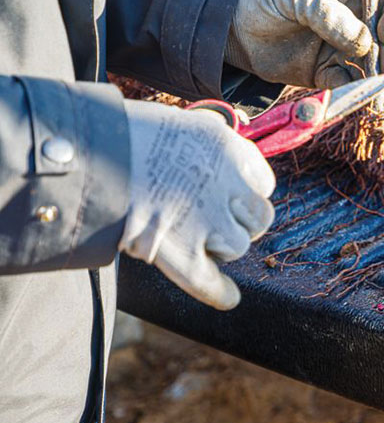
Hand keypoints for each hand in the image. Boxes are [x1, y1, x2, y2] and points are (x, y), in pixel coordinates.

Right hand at [119, 100, 275, 309]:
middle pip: (258, 217)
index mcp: (226, 148)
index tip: (231, 197)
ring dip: (222, 247)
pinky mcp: (181, 253)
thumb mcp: (179, 125)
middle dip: (242, 222)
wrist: (82, 152)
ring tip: (192, 236)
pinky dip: (220, 292)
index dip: (245, 193)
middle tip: (214, 220)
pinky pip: (210, 282)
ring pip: (237, 246)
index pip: (262, 182)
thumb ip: (205, 143)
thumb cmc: (122, 134)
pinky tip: (229, 297)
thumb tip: (215, 154)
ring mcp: (206, 221)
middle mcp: (225, 184)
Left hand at [225, 0, 383, 88]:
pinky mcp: (329, 75)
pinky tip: (346, 100)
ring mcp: (345, 51)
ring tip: (373, 98)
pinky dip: (351, 95)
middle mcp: (357, 23)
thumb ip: (328, 15)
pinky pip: (348, 87)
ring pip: (374, 70)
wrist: (234, 25)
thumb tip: (363, 44)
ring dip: (376, 84)